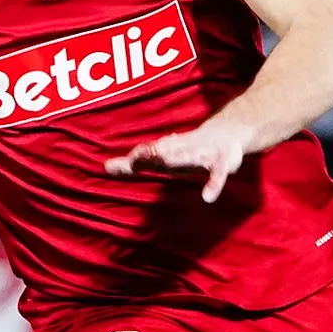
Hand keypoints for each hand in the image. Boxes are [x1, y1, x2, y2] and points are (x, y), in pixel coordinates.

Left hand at [105, 115, 252, 201]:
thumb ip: (135, 164)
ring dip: (181, 158)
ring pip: (192, 157)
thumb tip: (105, 167)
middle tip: (135, 156)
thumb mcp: (162, 155)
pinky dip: (214, 185)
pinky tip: (208, 198)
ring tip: (166, 160)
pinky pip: (219, 175)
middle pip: (167, 152)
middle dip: (153, 153)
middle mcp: (184, 149)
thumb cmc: (188, 149)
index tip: (114, 165)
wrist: (227, 133)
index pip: (149, 153)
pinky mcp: (224, 162)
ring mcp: (205, 154)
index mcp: (170, 150)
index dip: (135, 158)